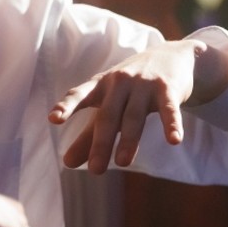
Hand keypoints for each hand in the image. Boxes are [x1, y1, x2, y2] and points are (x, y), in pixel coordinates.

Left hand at [49, 42, 199, 172]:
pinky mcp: (168, 88)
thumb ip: (88, 135)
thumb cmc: (130, 88)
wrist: (172, 56)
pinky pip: (169, 109)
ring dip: (129, 140)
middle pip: (107, 116)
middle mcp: (118, 83)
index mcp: (99, 86)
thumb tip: (67, 163)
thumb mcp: (107, 105)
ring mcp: (143, 85)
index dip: (66, 106)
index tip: (53, 119)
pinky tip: (174, 140)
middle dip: (101, 143)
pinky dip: (171, 124)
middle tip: (95, 170)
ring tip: (122, 163)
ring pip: (133, 116)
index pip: (79, 95)